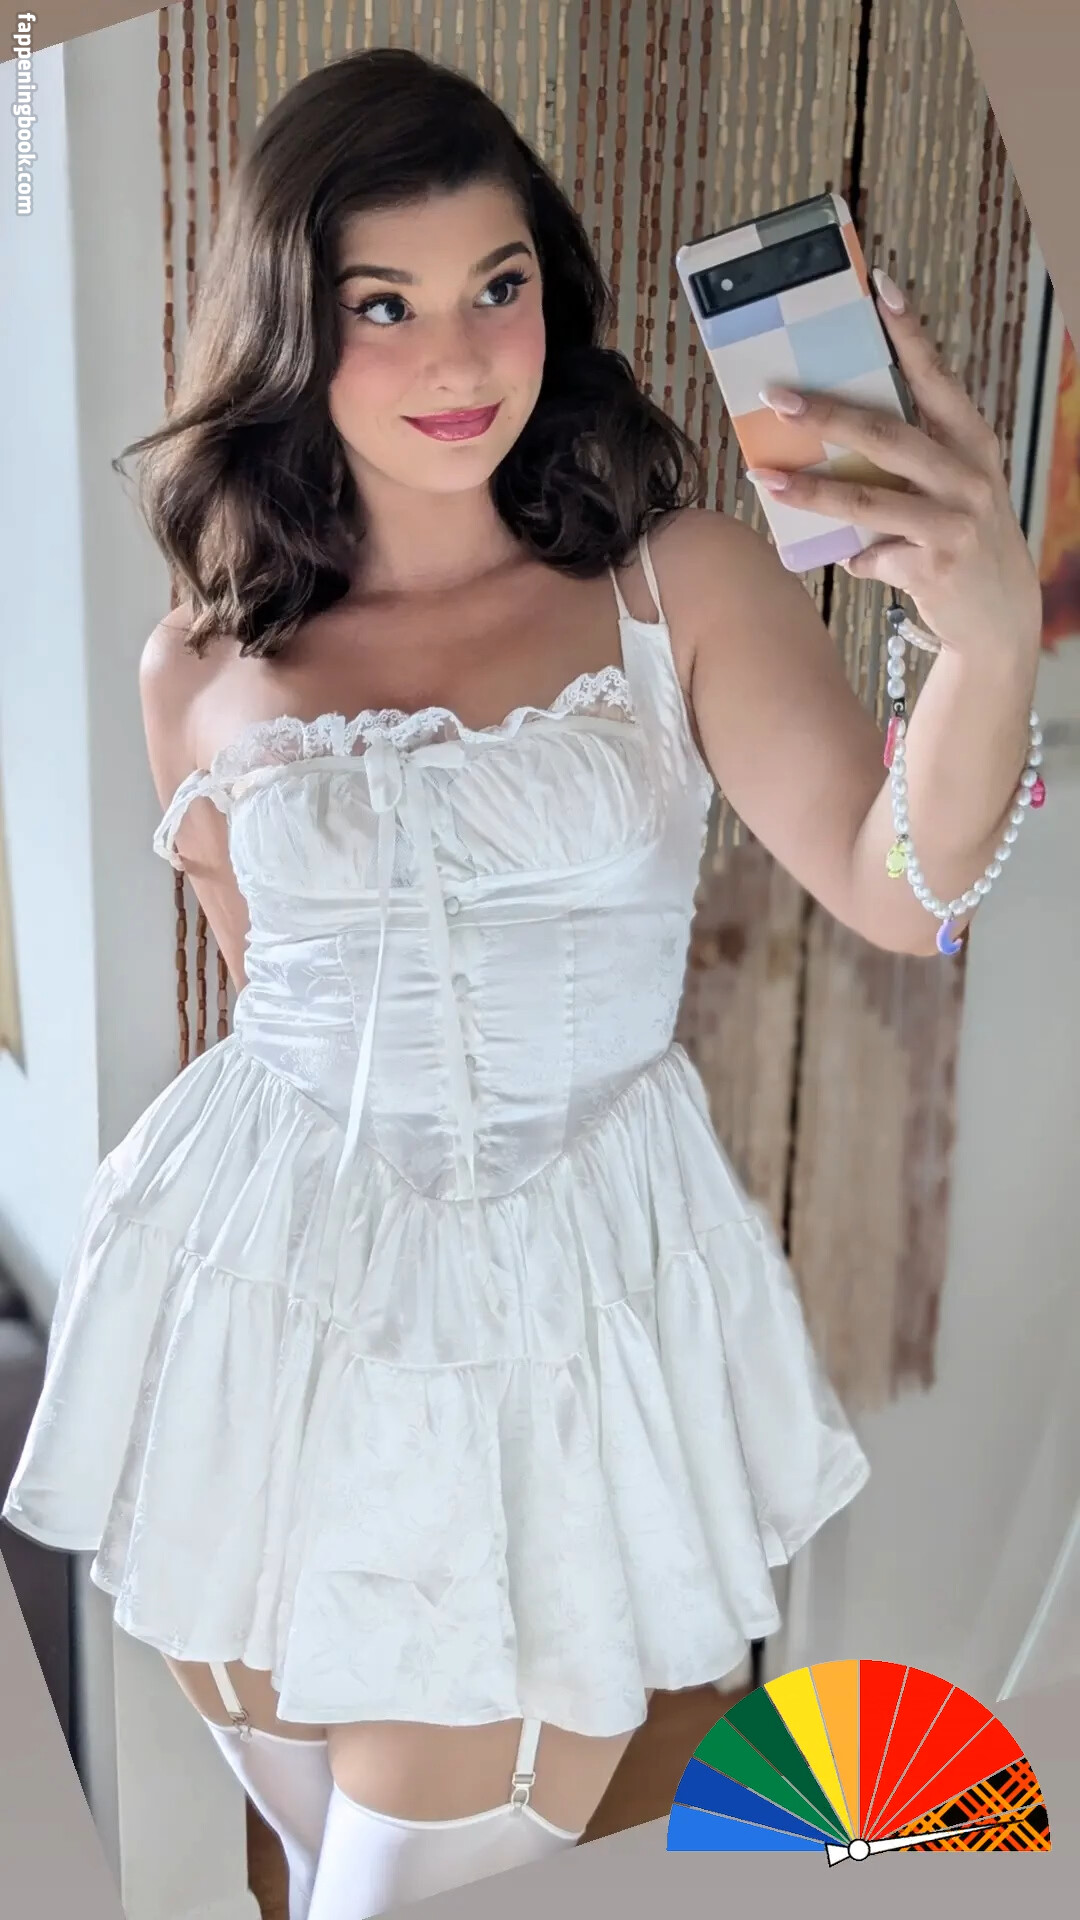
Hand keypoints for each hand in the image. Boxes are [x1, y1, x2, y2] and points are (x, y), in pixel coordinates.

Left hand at [746, 268, 1042, 661]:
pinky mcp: (935, 566)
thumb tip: (827, 445)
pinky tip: (851, 560)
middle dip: (829, 412)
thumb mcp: (950, 489)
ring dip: (810, 490)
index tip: (879, 288)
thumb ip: (904, 464)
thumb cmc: (962, 538)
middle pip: (889, 433)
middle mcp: (969, 475)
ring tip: (765, 476)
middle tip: (778, 396)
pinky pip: (874, 554)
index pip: (936, 378)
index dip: (908, 333)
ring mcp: (955, 522)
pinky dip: (856, 557)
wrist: (999, 615)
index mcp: (972, 442)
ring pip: (869, 497)